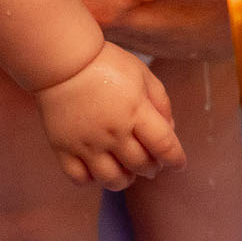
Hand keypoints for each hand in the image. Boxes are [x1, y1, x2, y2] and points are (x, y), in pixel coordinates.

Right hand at [34, 43, 183, 189]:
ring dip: (126, 179)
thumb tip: (170, 130)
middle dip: (152, 168)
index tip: (178, 164)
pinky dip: (93, 179)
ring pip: (112, 180)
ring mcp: (87, 144)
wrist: (63, 61)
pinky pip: (80, 179)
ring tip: (127, 170)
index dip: (176, 159)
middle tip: (151, 162)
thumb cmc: (107, 64)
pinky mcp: (64, 149)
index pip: (164, 146)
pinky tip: (98, 168)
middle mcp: (113, 133)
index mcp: (136, 111)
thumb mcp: (142, 74)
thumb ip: (161, 103)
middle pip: (141, 165)